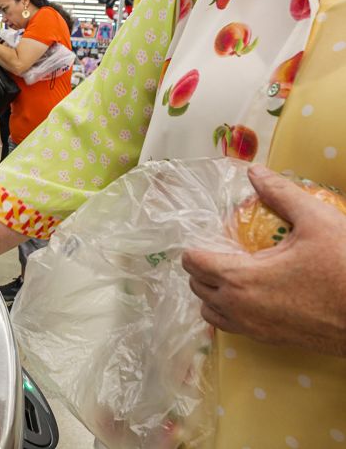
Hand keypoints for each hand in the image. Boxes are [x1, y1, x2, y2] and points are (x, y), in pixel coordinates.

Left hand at [183, 165, 345, 355]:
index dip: (195, 246)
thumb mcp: (317, 221)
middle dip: (201, 266)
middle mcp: (238, 307)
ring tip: (232, 271)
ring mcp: (252, 328)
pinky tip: (250, 292)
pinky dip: (228, 310)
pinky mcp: (268, 340)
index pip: (194, 262)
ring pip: (210, 311)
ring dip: (212, 291)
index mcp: (241, 278)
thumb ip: (281, 193)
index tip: (207, 235)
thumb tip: (255, 171)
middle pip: (197, 286)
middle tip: (221, 248)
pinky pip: (231, 325)